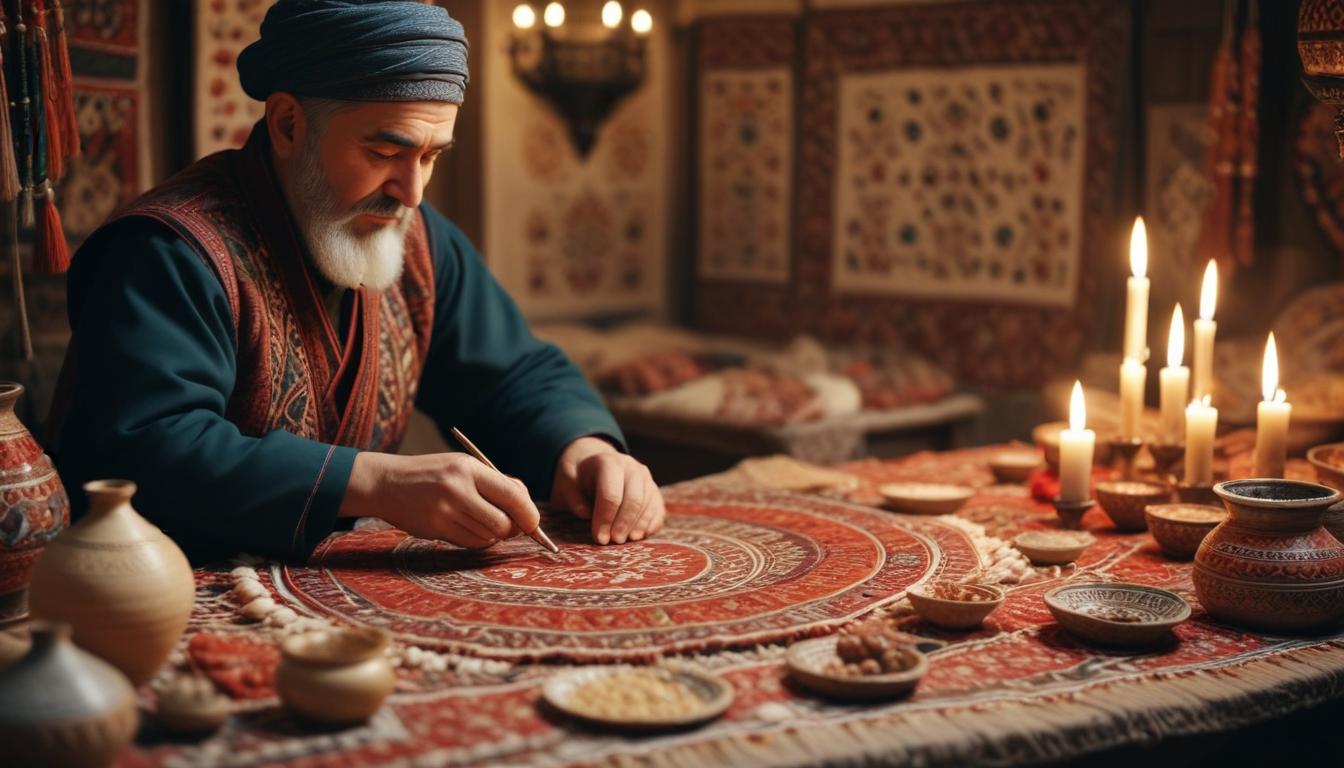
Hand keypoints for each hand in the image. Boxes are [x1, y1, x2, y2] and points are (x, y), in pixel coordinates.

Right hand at [340, 452, 538, 548]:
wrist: (388, 483)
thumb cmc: (433, 474)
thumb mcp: (463, 467)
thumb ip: (496, 484)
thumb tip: (527, 509)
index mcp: (469, 468)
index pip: (512, 495)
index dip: (529, 514)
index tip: (533, 523)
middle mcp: (458, 489)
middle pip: (503, 523)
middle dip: (512, 529)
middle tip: (510, 526)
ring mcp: (445, 511)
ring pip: (488, 536)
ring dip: (493, 535)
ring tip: (482, 521)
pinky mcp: (435, 529)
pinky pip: (471, 544)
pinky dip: (478, 541)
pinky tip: (469, 528)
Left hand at [550, 436, 664, 544]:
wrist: (594, 464)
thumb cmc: (578, 477)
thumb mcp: (566, 481)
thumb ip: (572, 496)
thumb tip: (585, 513)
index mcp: (608, 462)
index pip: (611, 494)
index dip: (605, 519)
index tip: (599, 538)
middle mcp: (632, 467)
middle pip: (633, 500)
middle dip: (623, 524)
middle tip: (613, 542)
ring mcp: (646, 478)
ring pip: (648, 504)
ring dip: (638, 526)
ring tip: (627, 541)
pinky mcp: (653, 490)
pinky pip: (658, 508)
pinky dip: (651, 524)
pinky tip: (640, 536)